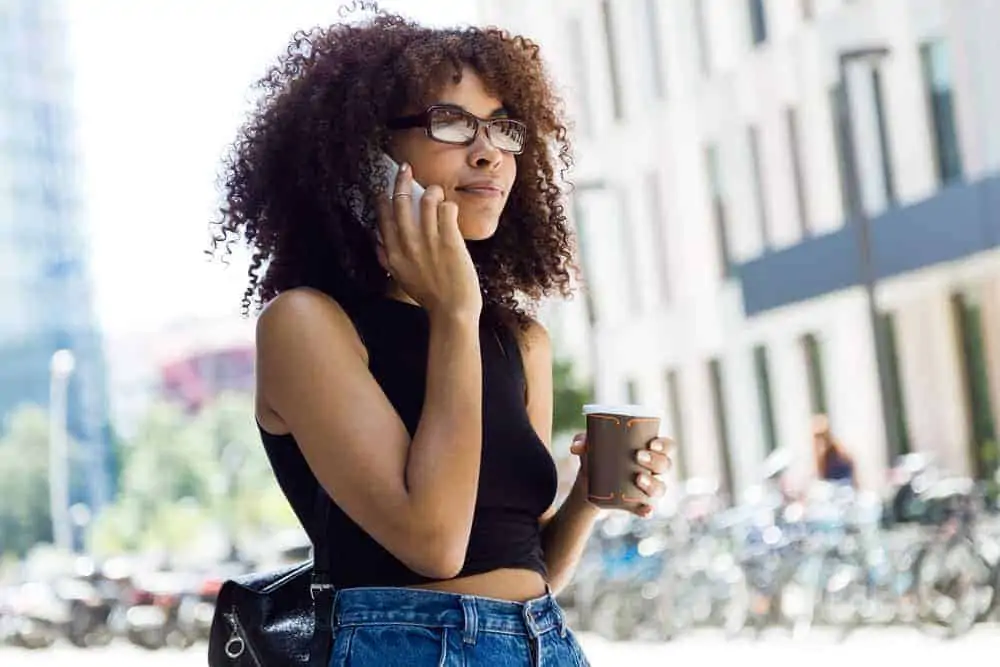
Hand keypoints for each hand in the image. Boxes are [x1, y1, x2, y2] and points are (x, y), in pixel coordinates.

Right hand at [375, 162, 481, 319]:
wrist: (452, 311)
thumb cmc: (430, 297)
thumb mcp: (401, 279)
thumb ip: (388, 260)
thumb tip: (377, 243)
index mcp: (394, 255)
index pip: (384, 219)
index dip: (384, 200)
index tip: (384, 189)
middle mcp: (408, 245)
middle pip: (401, 203)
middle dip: (401, 181)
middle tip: (404, 168)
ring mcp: (429, 241)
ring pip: (426, 201)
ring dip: (431, 191)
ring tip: (435, 190)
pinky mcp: (450, 240)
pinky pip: (446, 210)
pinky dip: (448, 205)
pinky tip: (450, 207)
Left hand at [569, 433, 672, 517]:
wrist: (588, 482)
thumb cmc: (596, 455)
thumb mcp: (589, 446)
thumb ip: (583, 441)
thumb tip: (576, 447)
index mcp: (649, 450)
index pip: (667, 446)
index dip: (664, 445)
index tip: (652, 443)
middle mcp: (653, 469)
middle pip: (665, 464)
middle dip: (656, 461)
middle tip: (638, 457)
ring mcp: (648, 488)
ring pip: (660, 487)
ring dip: (653, 484)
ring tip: (638, 479)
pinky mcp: (639, 504)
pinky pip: (648, 508)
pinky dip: (647, 510)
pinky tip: (645, 510)